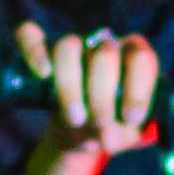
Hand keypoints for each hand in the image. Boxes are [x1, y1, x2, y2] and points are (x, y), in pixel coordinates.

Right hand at [11, 21, 164, 174]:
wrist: (81, 133)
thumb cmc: (113, 127)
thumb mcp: (127, 135)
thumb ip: (125, 136)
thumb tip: (108, 136)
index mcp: (135, 56)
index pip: (142, 59)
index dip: (138, 89)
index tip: (130, 119)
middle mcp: (105, 43)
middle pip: (104, 55)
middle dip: (102, 96)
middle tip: (100, 124)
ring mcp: (73, 44)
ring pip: (69, 47)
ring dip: (70, 86)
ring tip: (75, 119)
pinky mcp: (42, 50)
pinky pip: (31, 37)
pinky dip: (34, 51)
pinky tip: (42, 73)